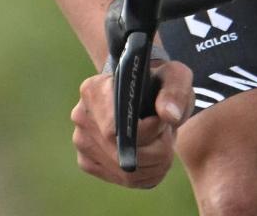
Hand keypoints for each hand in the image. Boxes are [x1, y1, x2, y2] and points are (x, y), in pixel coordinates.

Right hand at [70, 59, 192, 187]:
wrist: (144, 95)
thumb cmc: (158, 84)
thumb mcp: (175, 77)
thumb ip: (175, 91)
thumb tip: (169, 115)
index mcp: (95, 89)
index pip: (115, 128)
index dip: (148, 132)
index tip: (163, 122)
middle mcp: (81, 116)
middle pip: (122, 154)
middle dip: (157, 149)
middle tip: (167, 132)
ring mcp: (82, 142)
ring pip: (126, 172)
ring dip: (156, 162)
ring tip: (161, 141)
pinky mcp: (88, 162)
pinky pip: (125, 180)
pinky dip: (147, 173)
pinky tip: (152, 153)